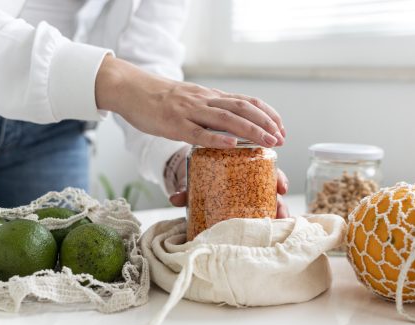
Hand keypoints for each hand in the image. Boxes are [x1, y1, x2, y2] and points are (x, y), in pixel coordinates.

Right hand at [96, 56, 284, 147]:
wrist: (133, 89)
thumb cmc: (162, 99)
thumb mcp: (193, 100)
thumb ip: (211, 110)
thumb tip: (230, 126)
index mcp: (211, 96)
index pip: (246, 102)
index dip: (267, 114)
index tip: (281, 127)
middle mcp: (205, 101)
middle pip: (242, 109)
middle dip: (266, 123)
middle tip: (281, 138)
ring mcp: (190, 111)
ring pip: (226, 119)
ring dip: (250, 130)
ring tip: (268, 141)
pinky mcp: (174, 124)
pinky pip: (198, 132)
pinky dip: (217, 139)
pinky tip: (232, 145)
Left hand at [169, 168, 289, 218]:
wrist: (188, 178)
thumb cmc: (199, 173)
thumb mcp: (193, 177)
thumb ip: (186, 189)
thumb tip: (175, 199)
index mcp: (243, 167)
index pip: (267, 170)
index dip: (278, 178)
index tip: (282, 188)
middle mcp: (251, 182)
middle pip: (272, 190)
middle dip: (280, 202)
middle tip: (281, 212)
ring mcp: (249, 197)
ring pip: (268, 204)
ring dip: (276, 215)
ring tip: (277, 226)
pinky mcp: (243, 209)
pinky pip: (257, 215)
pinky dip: (263, 222)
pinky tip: (268, 232)